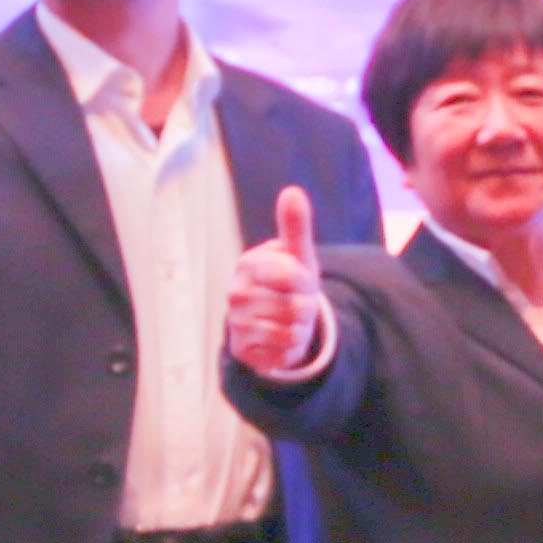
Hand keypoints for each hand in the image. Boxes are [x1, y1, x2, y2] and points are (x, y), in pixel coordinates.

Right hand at [225, 183, 325, 378]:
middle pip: (296, 306)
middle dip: (306, 308)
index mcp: (249, 263)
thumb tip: (292, 190)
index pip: (294, 275)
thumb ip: (295, 225)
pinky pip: (283, 352)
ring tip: (289, 321)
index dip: (307, 281)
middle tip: (295, 303)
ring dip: (300, 329)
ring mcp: (235, 322)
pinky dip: (290, 348)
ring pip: (291, 330)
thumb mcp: (298, 255)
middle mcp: (235, 292)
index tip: (300, 280)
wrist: (277, 322)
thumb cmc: (290, 283)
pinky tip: (280, 339)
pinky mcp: (241, 350)